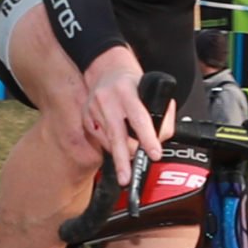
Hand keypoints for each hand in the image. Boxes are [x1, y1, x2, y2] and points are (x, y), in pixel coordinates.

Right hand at [80, 48, 164, 176]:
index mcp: (126, 90)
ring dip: (123, 153)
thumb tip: (162, 138)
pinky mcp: (85, 118)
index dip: (147, 138)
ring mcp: (93, 110)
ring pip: (111, 142)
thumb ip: (161, 112)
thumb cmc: (132, 82)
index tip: (154, 154)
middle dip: (123, 160)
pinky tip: (118, 140)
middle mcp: (107, 100)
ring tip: (129, 160)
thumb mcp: (151, 88)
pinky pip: (102, 140)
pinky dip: (112, 145)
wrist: (105, 68)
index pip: (139, 118)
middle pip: (117, 136)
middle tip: (127, 179)